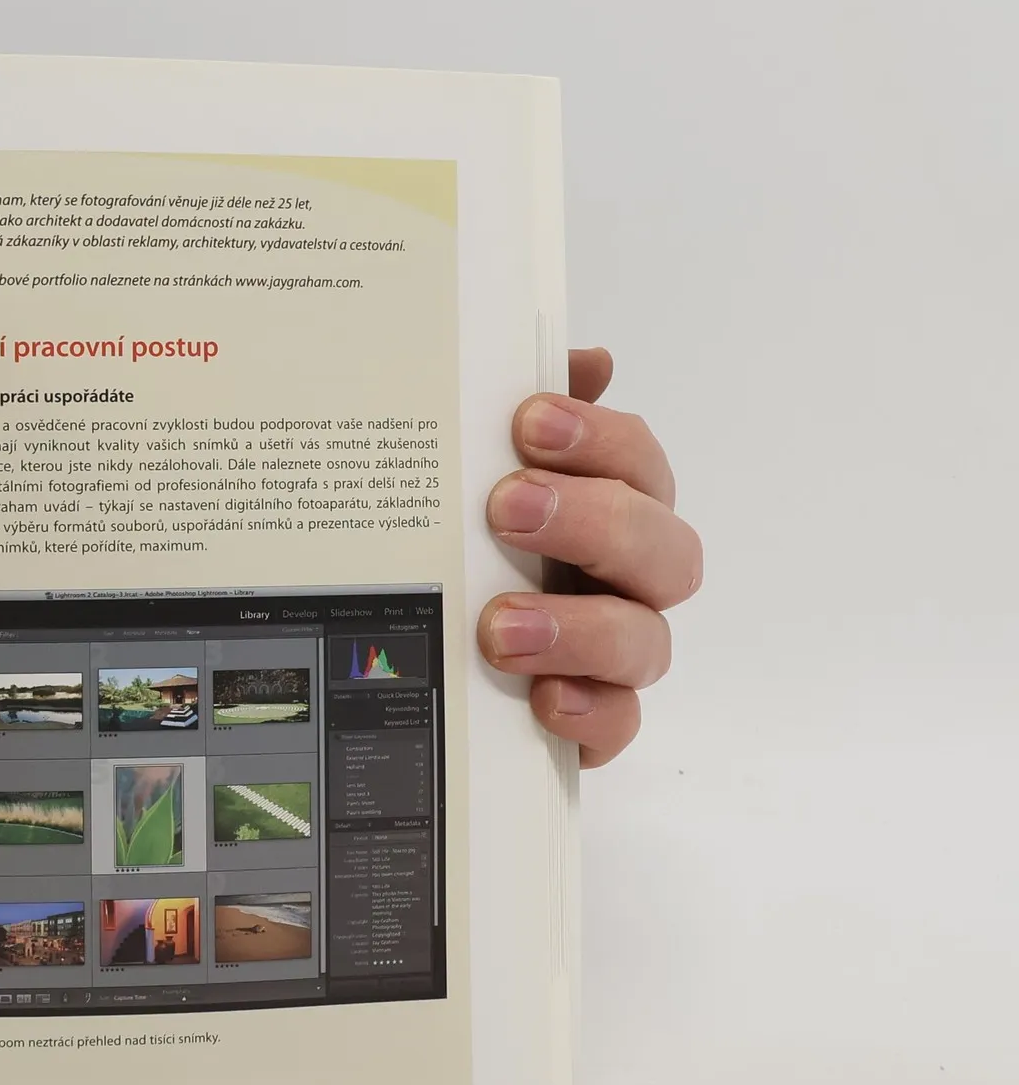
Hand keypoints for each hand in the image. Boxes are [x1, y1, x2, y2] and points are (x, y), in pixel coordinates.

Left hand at [478, 349, 700, 765]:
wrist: (422, 659)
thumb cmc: (473, 549)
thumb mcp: (472, 474)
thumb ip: (527, 418)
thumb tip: (588, 360)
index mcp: (609, 507)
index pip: (635, 460)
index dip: (597, 438)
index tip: (529, 423)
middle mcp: (626, 579)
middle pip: (662, 547)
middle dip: (593, 521)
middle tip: (507, 510)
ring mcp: (615, 654)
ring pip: (645, 641)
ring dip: (580, 627)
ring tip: (500, 626)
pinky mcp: (593, 720)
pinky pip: (617, 724)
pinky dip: (590, 713)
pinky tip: (542, 700)